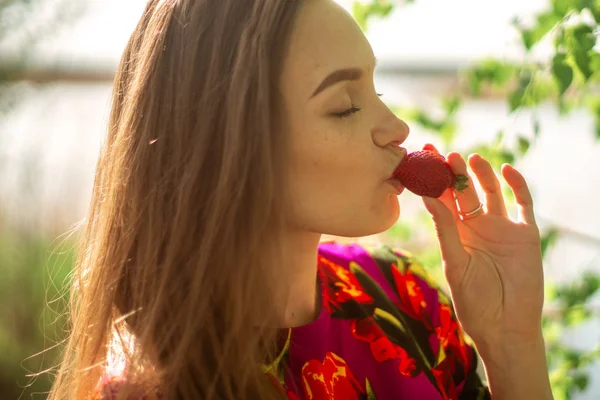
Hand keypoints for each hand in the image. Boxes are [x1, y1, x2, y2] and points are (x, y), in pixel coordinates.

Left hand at [420, 143, 543, 347]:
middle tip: (444, 153)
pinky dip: (517, 186)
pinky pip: (522, 205)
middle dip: (454, 173)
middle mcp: (476, 227)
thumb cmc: (473, 301)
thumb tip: (428, 197)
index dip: (433, 180)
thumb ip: (445, 230)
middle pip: (464, 192)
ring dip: (482, 175)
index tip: (422, 159)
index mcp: (455, 234)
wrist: (506, 326)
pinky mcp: (525, 235)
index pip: (441, 200)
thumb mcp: (455, 263)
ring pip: (491, 193)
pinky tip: (507, 170)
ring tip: (470, 158)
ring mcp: (501, 229)